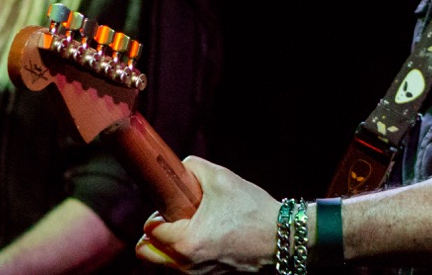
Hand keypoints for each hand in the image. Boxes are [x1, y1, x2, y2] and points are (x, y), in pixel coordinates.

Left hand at [135, 156, 278, 273]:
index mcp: (186, 243)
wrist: (283, 238)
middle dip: (155, 233)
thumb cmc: (253, 211)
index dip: (159, 210)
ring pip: (165, 260)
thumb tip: (179, 167)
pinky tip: (209, 232)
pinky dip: (187, 250)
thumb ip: (192, 167)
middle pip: (147, 253)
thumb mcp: (220, 178)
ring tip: (197, 223)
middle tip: (176, 215)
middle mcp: (188, 266)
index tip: (174, 201)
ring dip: (171, 242)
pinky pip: (185, 265)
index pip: (150, 229)